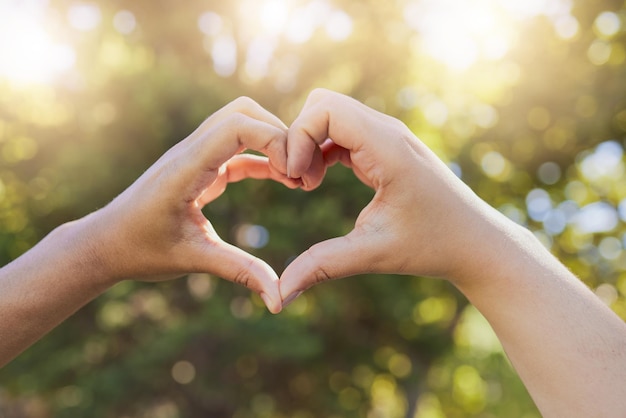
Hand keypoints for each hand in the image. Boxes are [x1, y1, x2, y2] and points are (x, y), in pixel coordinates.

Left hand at [83, 97, 320, 312]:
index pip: (238, 125)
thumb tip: (278, 300)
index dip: (275, 139)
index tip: (295, 174)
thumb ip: (239, 272)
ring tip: (297, 177)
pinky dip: (263, 159)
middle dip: (279, 133)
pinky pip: (238, 150)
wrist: (105, 244)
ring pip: (241, 123)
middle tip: (301, 171)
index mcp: (186, 167)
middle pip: (243, 112)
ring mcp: (195, 156)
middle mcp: (191, 151)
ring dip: (273, 143)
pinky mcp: (199, 167)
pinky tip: (283, 180)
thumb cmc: (140, 250)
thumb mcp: (193, 260)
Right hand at [280, 88, 516, 302]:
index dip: (298, 138)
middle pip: (323, 104)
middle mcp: (388, 131)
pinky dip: (322, 150)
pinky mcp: (385, 148)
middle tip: (299, 182)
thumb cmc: (433, 245)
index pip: (325, 109)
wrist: (475, 242)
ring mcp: (387, 137)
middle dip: (299, 138)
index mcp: (387, 147)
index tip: (296, 181)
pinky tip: (320, 181)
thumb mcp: (373, 254)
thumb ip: (322, 266)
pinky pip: (342, 132)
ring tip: (307, 185)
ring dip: (310, 144)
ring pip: (331, 114)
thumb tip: (280, 295)